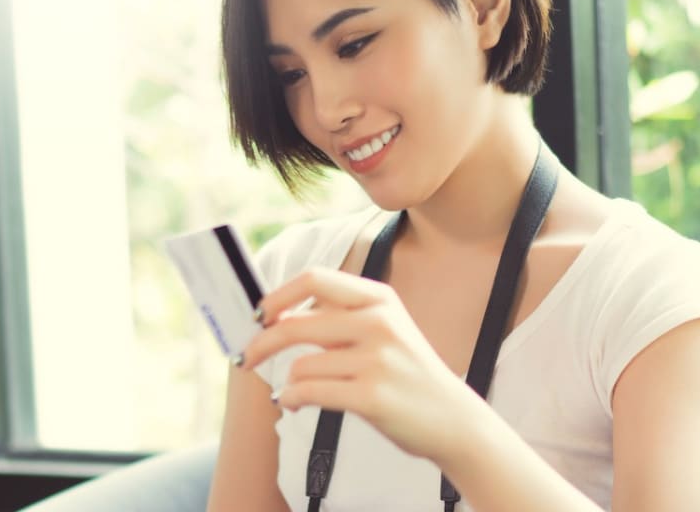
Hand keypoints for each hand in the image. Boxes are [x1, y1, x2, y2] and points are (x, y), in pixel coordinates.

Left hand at [239, 267, 485, 463]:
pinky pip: (309, 392)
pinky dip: (292, 400)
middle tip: (246, 357)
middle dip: (261, 342)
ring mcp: (377, 360)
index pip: (314, 279)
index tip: (257, 315)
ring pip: (300, 365)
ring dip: (287, 383)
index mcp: (379, 299)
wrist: (453, 420)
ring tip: (294, 394)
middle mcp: (379, 323)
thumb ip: (340, 318)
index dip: (277, 296)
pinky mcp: (372, 397)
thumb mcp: (385, 331)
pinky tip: (294, 404)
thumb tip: (277, 314)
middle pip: (296, 324)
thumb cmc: (407, 376)